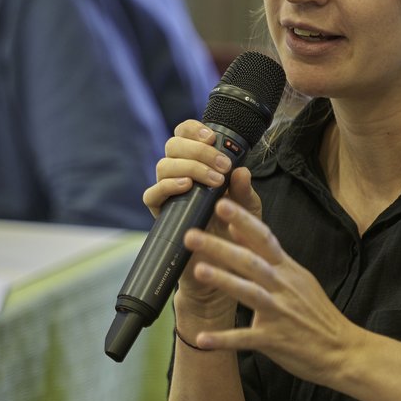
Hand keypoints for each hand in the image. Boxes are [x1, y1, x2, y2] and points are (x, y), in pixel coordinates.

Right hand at [143, 120, 263, 317]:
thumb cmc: (234, 236)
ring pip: (163, 165)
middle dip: (197, 150)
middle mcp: (179, 175)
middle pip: (172, 146)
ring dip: (189, 167)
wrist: (222, 271)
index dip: (193, 129)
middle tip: (221, 165)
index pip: (185, 135)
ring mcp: (169, 194)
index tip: (212, 137)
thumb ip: (244, 189)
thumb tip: (242, 169)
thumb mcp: (248, 210)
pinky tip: (186, 187)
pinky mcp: (161, 214)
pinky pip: (151, 195)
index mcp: (198, 165)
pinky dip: (167, 186)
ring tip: (212, 180)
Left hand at [181, 197, 363, 386]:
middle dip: (220, 247)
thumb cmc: (317, 313)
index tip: (221, 204)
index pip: (264, 238)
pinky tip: (202, 339)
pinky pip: (246, 339)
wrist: (344, 350)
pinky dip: (224, 339)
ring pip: (249, 293)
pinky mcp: (275, 340)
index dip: (243, 221)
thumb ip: (268, 254)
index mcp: (287, 270)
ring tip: (199, 271)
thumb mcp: (297, 277)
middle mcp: (282, 287)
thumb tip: (238, 228)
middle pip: (249, 261)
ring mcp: (279, 313)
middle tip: (191, 235)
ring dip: (224, 281)